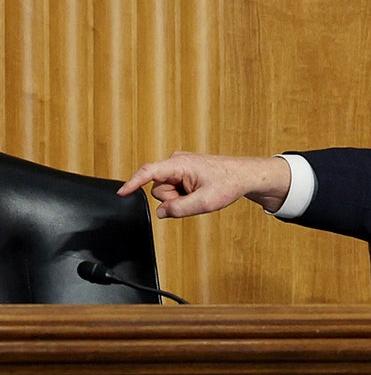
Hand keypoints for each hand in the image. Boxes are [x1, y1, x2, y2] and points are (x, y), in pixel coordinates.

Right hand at [118, 151, 291, 218]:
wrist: (244, 176)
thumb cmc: (229, 183)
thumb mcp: (205, 202)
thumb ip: (180, 209)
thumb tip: (161, 213)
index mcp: (180, 164)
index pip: (149, 172)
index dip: (133, 183)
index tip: (121, 193)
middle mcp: (177, 161)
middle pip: (159, 189)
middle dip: (173, 199)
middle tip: (195, 198)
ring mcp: (179, 166)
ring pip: (166, 191)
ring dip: (180, 198)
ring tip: (199, 193)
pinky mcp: (182, 171)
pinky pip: (174, 189)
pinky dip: (184, 195)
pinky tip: (198, 191)